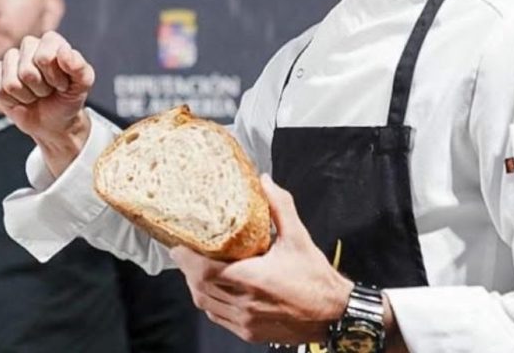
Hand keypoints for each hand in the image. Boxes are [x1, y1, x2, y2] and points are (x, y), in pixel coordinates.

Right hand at [0, 32, 94, 175]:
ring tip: (36, 94)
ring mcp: (10, 60)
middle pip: (26, 71)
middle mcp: (29, 46)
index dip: (54, 77)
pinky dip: (13, 101)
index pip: (44, 57)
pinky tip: (21, 98)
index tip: (62, 84)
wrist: (55, 121)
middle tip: (48, 90)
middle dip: (41, 88)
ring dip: (27, 96)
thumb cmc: (68, 98)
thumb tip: (63, 51)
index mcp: (51, 42)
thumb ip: (79, 67)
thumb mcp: (82, 85)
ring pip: (11, 83)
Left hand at [170, 174, 353, 344]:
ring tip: (196, 267)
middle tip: (185, 250)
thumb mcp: (299, 237)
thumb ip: (279, 206)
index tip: (179, 243)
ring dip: (196, 286)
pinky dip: (210, 302)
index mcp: (254, 280)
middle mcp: (245, 304)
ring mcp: (246, 322)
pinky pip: (218, 317)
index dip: (186, 258)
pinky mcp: (249, 332)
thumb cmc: (317, 278)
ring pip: (206, 305)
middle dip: (187, 269)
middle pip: (199, 288)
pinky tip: (213, 288)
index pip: (204, 271)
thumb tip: (264, 181)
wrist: (334, 314)